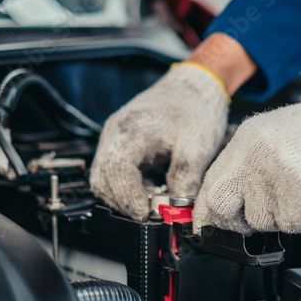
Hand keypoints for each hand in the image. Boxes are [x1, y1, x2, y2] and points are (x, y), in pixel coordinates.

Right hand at [90, 34, 255, 219]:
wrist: (195, 86)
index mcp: (132, 131)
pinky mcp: (119, 142)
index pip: (116, 172)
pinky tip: (151, 189)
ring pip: (104, 178)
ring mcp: (114, 137)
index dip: (129, 198)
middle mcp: (115, 133)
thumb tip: (177, 212)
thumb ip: (185, 182)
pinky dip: (129, 186)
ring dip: (126, 196)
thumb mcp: (198, 149)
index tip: (148, 214)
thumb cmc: (196, 110)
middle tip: (153, 213)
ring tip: (154, 200)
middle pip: (102, 179)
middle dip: (126, 202)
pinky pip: (113, 171)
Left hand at [194, 89, 300, 233]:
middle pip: (224, 207)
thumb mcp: (279, 133)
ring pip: (263, 220)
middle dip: (238, 221)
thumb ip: (251, 161)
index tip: (210, 223)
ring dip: (284, 215)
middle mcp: (257, 155)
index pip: (211, 184)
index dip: (209, 210)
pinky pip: (292, 225)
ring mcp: (277, 175)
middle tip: (259, 216)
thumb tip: (230, 194)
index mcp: (248, 138)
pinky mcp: (300, 194)